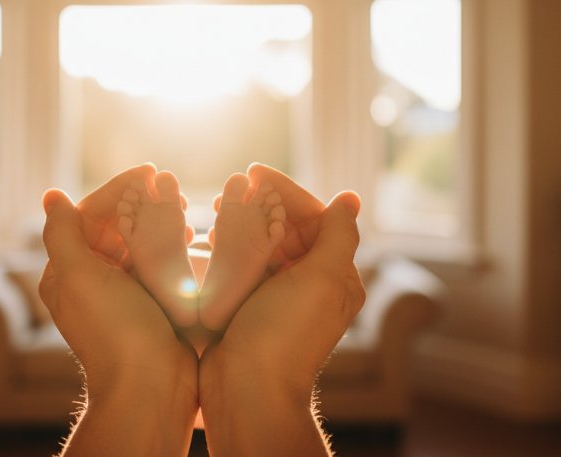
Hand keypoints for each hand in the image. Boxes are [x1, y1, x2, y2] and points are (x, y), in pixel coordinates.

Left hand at [39, 164, 197, 455]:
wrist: (150, 385)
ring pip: (139, 242)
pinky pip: (159, 263)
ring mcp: (124, 293)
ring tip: (181, 206)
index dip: (117, 190)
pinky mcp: (152, 304)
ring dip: (158, 220)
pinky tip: (190, 235)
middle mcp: (93, 281)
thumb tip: (51, 195)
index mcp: (69, 272)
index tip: (148, 172)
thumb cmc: (112, 329)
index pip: (88, 216)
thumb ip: (63, 233)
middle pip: (115, 226)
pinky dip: (171, 244)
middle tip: (169, 184)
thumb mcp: (79, 276)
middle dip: (140, 202)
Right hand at [199, 165, 364, 455]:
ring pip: (261, 246)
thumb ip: (338, 236)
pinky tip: (209, 237)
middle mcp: (308, 285)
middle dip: (261, 204)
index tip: (254, 172)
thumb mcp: (322, 279)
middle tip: (233, 188)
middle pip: (286, 229)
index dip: (286, 192)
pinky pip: (240, 267)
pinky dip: (228, 248)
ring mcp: (276, 297)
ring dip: (242, 223)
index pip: (314, 218)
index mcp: (333, 276)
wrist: (247, 389)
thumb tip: (350, 198)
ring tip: (220, 207)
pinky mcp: (247, 308)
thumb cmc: (288, 334)